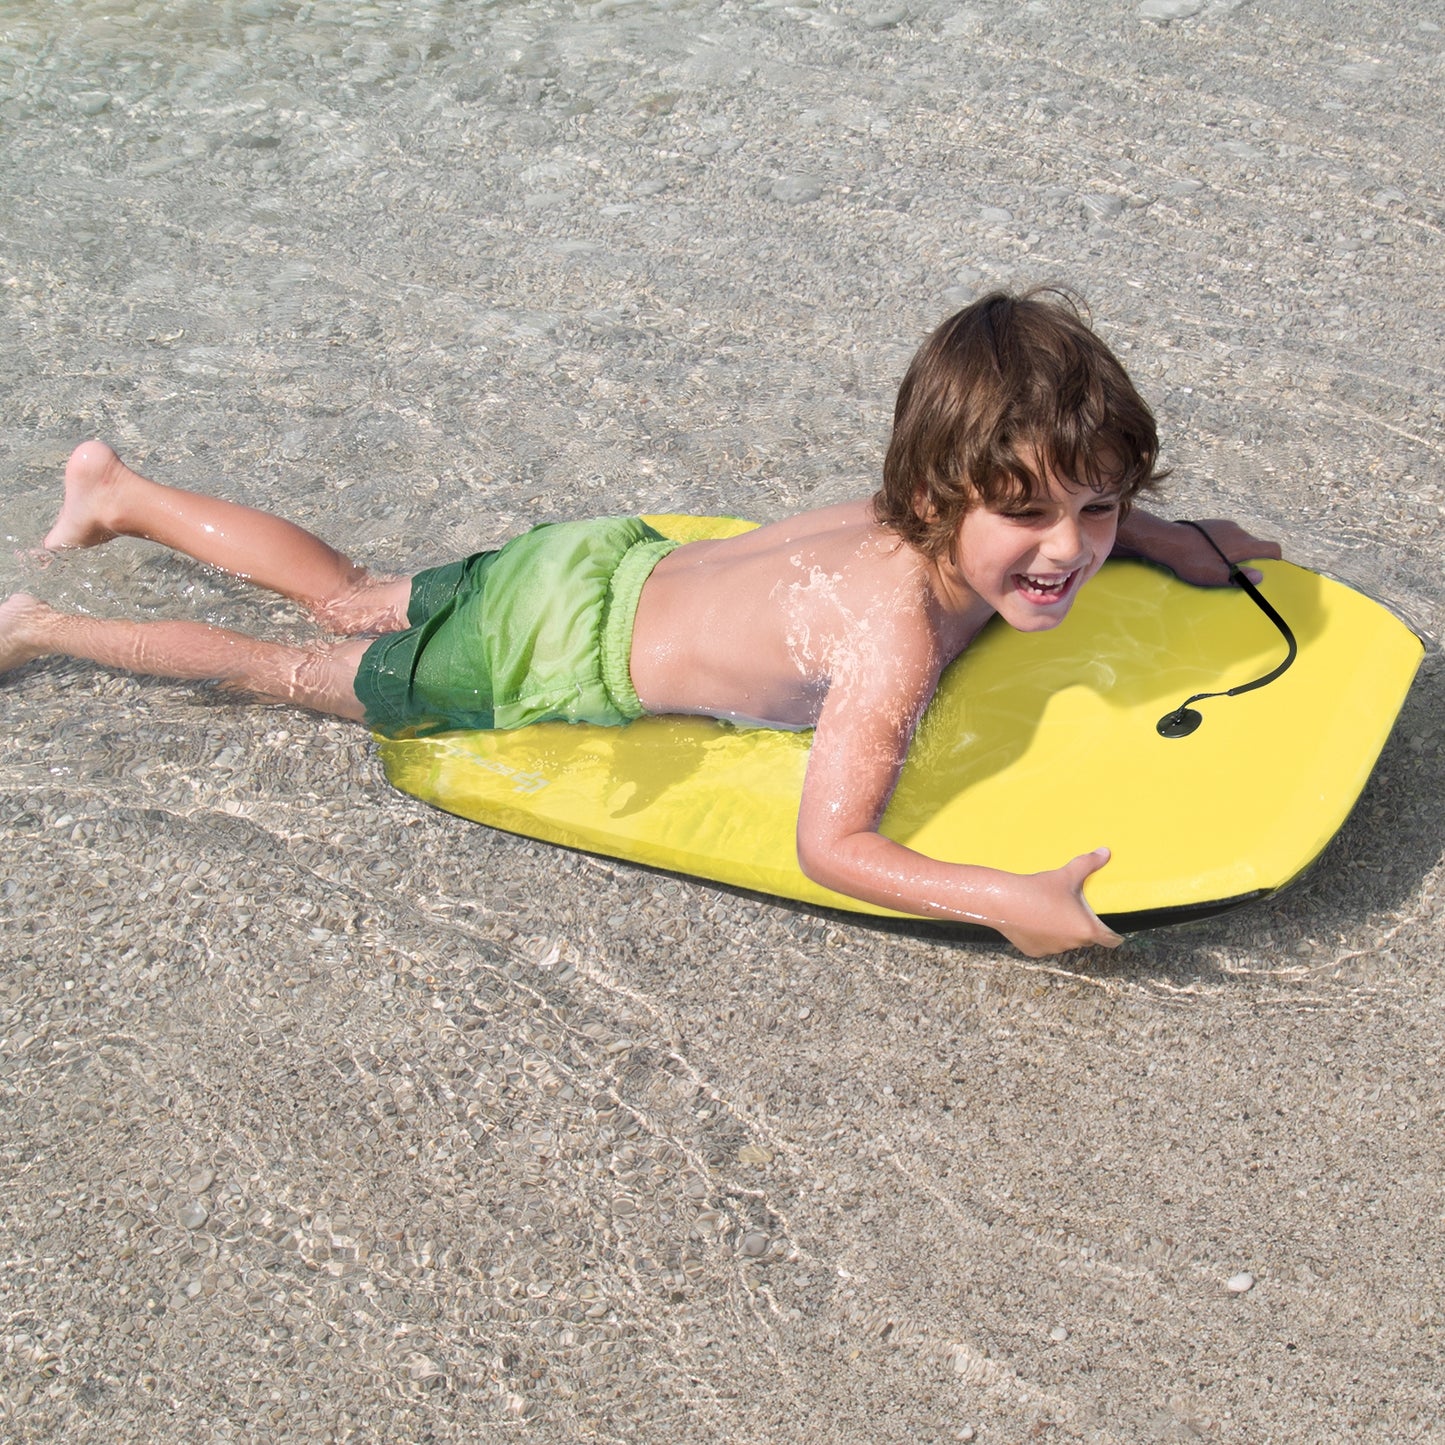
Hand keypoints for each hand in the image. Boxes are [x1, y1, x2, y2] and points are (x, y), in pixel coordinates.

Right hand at [998, 847, 1122, 957]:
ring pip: (1064, 942)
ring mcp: (1052, 949)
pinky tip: (1035, 920)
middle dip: (1083, 927)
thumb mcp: (1068, 874)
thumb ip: (1089, 863)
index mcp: (1086, 929)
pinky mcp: (1034, 951)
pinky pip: (1045, 945)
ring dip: (1063, 932)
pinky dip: (1044, 936)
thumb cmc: (1040, 890)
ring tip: (1052, 912)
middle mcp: (1072, 944)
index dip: (1114, 935)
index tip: (1113, 930)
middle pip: (1086, 939)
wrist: (1006, 901)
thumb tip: (1105, 852)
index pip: (1111, 940)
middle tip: (1074, 909)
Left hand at [1160, 518, 1282, 586]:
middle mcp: (1239, 531)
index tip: (1272, 564)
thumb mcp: (1216, 575)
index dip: (1275, 557)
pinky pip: (1227, 534)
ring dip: (1237, 549)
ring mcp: (1226, 525)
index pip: (1272, 547)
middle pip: (1255, 544)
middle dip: (1252, 557)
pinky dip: (1225, 543)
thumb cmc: (1192, 561)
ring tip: (1221, 562)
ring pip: (1240, 538)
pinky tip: (1210, 552)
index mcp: (1244, 545)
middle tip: (1239, 570)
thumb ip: (1239, 577)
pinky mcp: (1214, 523)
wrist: (1170, 541)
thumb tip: (1261, 577)